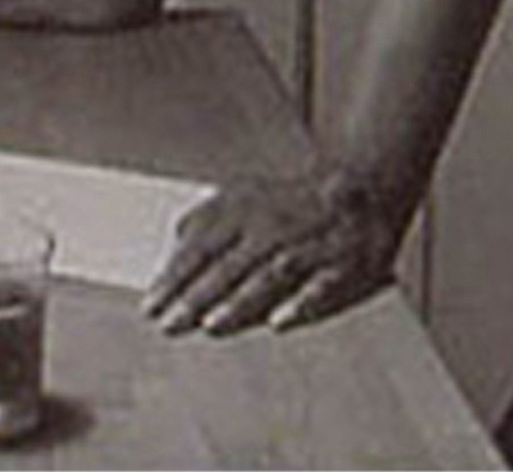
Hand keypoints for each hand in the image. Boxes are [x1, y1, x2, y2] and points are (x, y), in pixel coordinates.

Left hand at [145, 167, 401, 335]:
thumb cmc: (293, 199)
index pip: (199, 247)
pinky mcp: (341, 267)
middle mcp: (270, 228)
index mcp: (243, 210)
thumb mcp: (243, 193)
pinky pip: (318, 288)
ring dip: (238, 302)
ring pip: (267, 277)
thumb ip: (206, 218)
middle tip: (169, 325)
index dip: (173, 277)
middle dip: (195, 297)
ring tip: (210, 325)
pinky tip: (278, 323)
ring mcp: (306, 247)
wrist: (361, 187)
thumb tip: (174, 242)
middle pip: (227, 266)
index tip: (150, 305)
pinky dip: (298, 304)